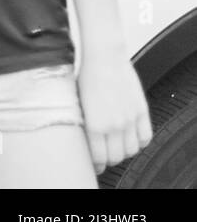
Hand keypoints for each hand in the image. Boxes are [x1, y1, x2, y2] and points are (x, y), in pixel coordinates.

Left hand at [78, 52, 152, 174]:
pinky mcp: (141, 111)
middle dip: (108, 160)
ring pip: (131, 150)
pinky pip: (145, 137)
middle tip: (104, 156)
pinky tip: (131, 137)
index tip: (93, 163)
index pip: (99, 158)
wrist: (103, 57)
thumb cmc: (85, 75)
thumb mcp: (76, 103)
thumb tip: (82, 139)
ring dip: (124, 152)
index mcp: (95, 125)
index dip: (95, 164)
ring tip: (116, 146)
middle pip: (115, 157)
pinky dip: (139, 142)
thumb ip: (82, 124)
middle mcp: (114, 125)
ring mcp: (130, 119)